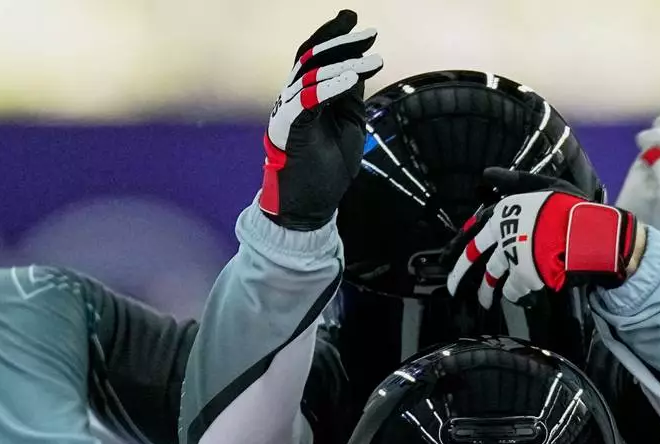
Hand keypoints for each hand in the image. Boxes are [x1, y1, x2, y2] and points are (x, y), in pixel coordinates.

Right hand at [260, 10, 383, 229]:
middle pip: (311, 58)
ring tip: (372, 58)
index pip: (316, 57)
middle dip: (341, 42)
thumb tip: (359, 64)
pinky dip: (329, 87)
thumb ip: (349, 94)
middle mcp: (292, 99)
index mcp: (306, 96)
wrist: (310, 205)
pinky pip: (306, 101)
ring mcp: (287, 113)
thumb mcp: (349, 122)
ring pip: (310, 76)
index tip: (357, 21)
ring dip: (344, 64)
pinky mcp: (287, 130)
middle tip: (368, 33)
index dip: (335, 37)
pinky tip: (351, 78)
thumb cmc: (327, 168)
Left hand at [446, 168, 642, 308]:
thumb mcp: (543, 185)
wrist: (585, 233)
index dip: (461, 242)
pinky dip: (514, 294)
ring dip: (486, 292)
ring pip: (493, 277)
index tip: (448, 254)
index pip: (476, 228)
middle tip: (451, 287)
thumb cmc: (567, 206)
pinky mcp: (525, 278)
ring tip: (483, 302)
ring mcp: (513, 258)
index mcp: (504, 213)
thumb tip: (487, 174)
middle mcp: (504, 236)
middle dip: (460, 272)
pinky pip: (515, 290)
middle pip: (476, 256)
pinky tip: (515, 299)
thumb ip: (514, 182)